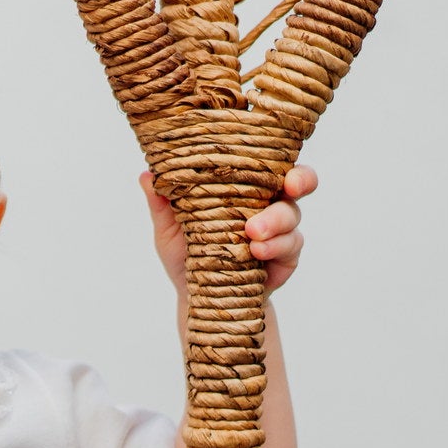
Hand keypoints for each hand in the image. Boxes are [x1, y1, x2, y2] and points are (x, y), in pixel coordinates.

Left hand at [142, 163, 317, 295]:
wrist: (197, 297)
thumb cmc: (188, 255)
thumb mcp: (170, 230)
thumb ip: (162, 204)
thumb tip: (145, 174)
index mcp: (247, 187)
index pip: (270, 161)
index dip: (280, 152)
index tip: (277, 149)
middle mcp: (270, 204)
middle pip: (300, 181)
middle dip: (301, 180)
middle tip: (289, 186)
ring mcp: (281, 231)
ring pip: (293, 215)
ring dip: (276, 221)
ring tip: (252, 232)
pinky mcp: (286, 258)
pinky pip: (291, 246)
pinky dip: (275, 247)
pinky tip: (257, 251)